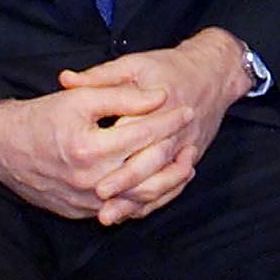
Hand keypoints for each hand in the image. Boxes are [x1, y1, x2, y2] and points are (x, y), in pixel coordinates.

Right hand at [0, 82, 193, 220]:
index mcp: (90, 148)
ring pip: (140, 199)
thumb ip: (122, 96)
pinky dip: (145, 199)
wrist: (1, 149)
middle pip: (148, 172)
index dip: (168, 121)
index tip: (186, 109)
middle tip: (192, 138)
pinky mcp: (81, 212)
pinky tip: (160, 184)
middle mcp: (89, 180)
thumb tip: (160, 97)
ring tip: (186, 164)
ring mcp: (85, 201)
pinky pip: (122, 210)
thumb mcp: (80, 98)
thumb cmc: (41, 117)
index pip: (142, 134)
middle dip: (175, 153)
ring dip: (168, 183)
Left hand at [56, 28, 252, 223]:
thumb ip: (100, 76)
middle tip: (98, 196)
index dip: (114, 148)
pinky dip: (152, 201)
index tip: (89, 162)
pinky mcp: (191, 157)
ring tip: (110, 215)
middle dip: (126, 182)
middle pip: (151, 161)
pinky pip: (173, 185)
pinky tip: (130, 212)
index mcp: (161, 104)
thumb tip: (65, 80)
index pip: (137, 130)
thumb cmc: (170, 67)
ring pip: (163, 180)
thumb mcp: (134, 64)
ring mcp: (186, 147)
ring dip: (137, 199)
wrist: (214, 74)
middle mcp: (176, 130)